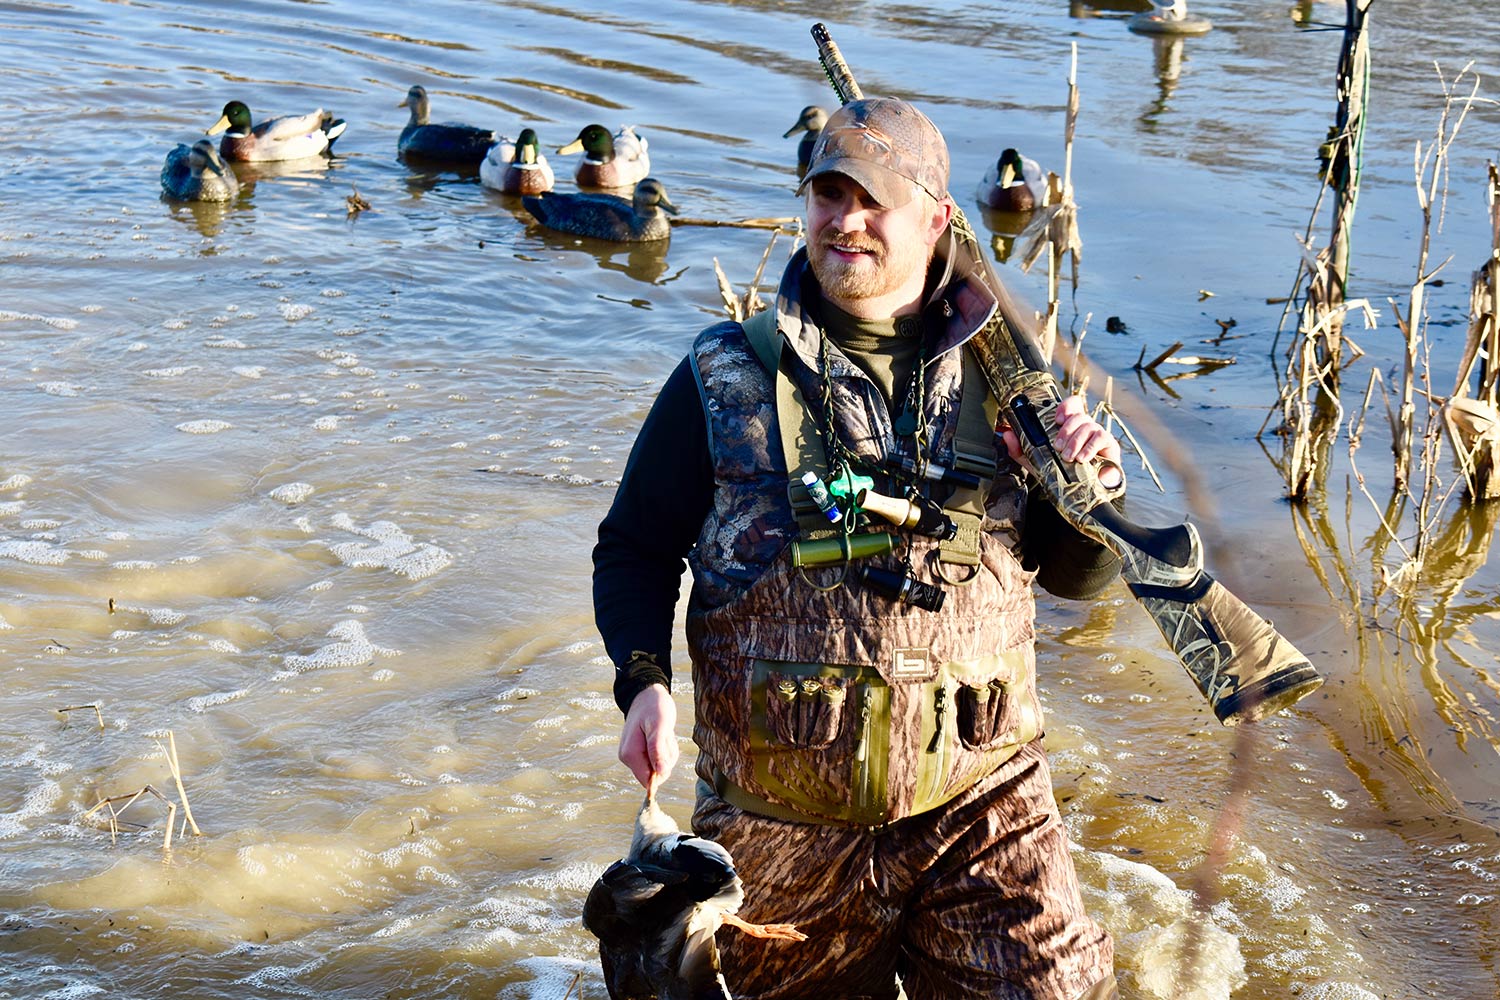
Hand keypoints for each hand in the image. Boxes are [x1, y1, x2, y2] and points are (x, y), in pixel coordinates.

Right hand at [618, 684, 677, 790]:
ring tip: (664, 733)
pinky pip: (656, 760)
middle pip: (654, 775)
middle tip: (666, 737)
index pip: (648, 781)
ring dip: (667, 752)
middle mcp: (627, 758)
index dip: (662, 770)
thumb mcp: (660, 725)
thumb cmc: (654, 706)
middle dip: (666, 759)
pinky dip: (664, 750)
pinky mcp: (638, 752)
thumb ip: (658, 750)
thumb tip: (660, 773)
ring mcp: (632, 755)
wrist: (646, 694)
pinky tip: (662, 735)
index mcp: (630, 754)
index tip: (665, 748)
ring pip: (657, 768)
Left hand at [1001, 393, 1121, 469]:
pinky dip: (1090, 447)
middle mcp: (1084, 426)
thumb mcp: (1037, 461)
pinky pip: (1101, 437)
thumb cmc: (1062, 472)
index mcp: (1069, 425)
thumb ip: (1020, 448)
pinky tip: (1082, 458)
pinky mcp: (1109, 445)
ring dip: (1076, 441)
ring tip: (1068, 457)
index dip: (1065, 407)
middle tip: (1058, 447)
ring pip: (1089, 425)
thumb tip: (1006, 434)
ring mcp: (1097, 434)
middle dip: (1066, 430)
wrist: (1084, 493)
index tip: (1057, 418)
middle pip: (1078, 415)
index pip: (1071, 404)